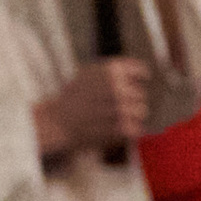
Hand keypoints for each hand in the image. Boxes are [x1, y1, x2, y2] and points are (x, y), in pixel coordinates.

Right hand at [35, 57, 151, 158]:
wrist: (58, 122)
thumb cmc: (73, 97)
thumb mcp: (90, 72)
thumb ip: (114, 69)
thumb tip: (142, 72)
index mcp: (111, 70)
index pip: (141, 72)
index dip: (139, 80)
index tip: (132, 87)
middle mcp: (117, 87)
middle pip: (141, 94)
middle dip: (131, 101)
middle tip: (116, 107)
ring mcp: (120, 107)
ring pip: (142, 111)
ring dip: (132, 116)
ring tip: (116, 119)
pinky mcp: (120, 127)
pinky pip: (137, 128)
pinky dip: (130, 130)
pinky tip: (116, 129)